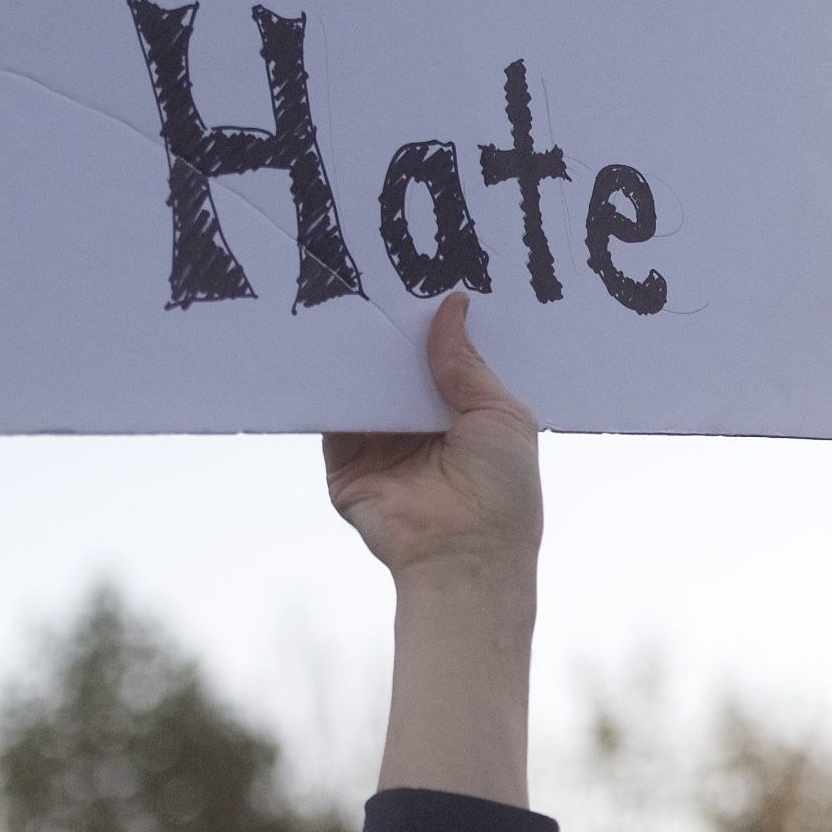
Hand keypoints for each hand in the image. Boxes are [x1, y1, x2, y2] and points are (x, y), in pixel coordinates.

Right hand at [324, 293, 540, 583]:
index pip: (443, 359)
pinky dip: (328, 385)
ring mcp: (380, 443)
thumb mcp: (499, 414)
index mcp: (462, 413)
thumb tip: (452, 305)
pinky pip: (332, 416)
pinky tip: (327, 346)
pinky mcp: (345, 462)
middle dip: (393, 331)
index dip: (436, 325)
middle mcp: (418, 425)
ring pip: (363, 385)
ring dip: (358, 351)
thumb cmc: (503, 491)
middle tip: (384, 277)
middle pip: (397, 367)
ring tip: (352, 299)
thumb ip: (467, 363)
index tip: (428, 278)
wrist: (465, 554)